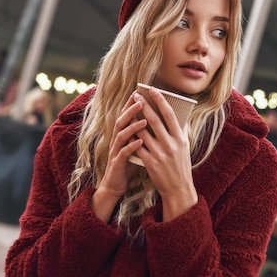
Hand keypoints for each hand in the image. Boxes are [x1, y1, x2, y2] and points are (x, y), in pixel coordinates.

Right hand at [93, 92, 147, 222]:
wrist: (116, 184)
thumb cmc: (128, 163)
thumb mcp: (136, 146)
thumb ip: (143, 134)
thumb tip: (160, 123)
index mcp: (122, 135)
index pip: (126, 115)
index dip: (131, 103)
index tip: (140, 92)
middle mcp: (117, 140)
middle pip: (122, 120)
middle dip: (131, 110)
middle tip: (141, 100)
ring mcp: (115, 151)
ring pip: (121, 135)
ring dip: (132, 126)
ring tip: (144, 119)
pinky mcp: (117, 163)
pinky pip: (123, 153)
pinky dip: (132, 146)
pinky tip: (140, 142)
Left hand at [133, 89, 197, 220]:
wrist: (178, 189)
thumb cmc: (181, 166)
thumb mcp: (185, 147)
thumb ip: (179, 131)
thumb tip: (175, 115)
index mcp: (180, 138)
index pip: (169, 114)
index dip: (160, 100)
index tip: (152, 89)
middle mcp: (171, 144)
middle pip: (154, 120)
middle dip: (144, 105)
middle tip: (136, 94)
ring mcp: (160, 153)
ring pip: (143, 131)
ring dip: (135, 119)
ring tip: (129, 109)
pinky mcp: (150, 162)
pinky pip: (138, 145)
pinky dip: (132, 136)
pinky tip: (127, 128)